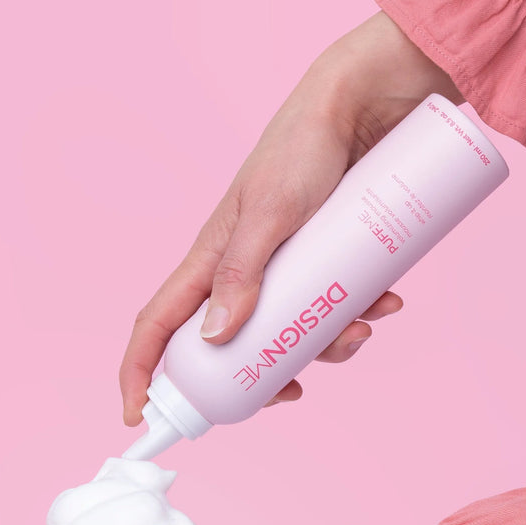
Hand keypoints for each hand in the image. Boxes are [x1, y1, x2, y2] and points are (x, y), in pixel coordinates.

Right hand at [119, 11, 461, 424]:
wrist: (367, 106)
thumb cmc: (304, 147)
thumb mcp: (270, 212)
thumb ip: (242, 271)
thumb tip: (215, 339)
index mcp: (207, 261)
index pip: (157, 325)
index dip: (141, 373)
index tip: (139, 418)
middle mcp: (238, 272)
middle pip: (229, 350)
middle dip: (261, 378)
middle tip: (293, 392)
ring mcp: (282, 270)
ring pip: (289, 336)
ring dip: (327, 347)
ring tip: (361, 329)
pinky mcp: (322, 263)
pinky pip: (331, 309)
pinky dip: (358, 317)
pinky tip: (386, 303)